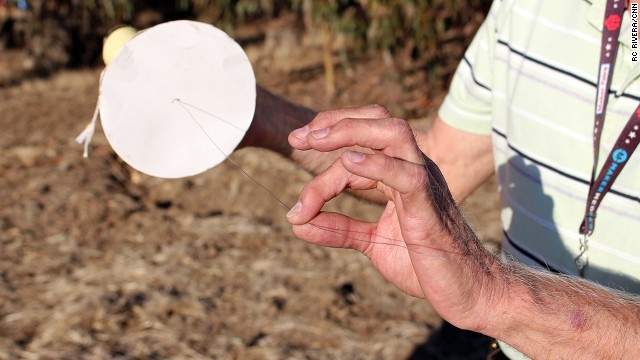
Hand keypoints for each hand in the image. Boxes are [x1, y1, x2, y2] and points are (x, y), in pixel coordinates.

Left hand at [286, 105, 502, 331]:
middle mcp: (413, 170)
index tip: (295, 148)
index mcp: (399, 176)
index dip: (326, 145)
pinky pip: (406, 174)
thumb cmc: (427, 265)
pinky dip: (377, 164)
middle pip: (379, 122)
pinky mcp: (429, 206)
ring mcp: (424, 184)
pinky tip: (349, 163)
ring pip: (393, 134)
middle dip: (336, 122)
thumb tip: (298, 224)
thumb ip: (339, 229)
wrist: (467, 292)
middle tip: (299, 137)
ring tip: (315, 140)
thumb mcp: (373, 244)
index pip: (359, 147)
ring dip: (351, 131)